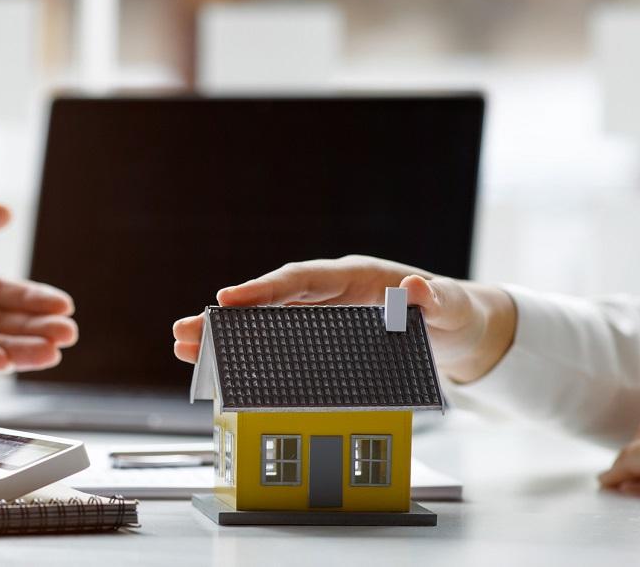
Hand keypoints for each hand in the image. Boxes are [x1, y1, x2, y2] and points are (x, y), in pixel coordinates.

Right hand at [169, 255, 516, 382]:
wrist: (455, 326)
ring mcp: (320, 313)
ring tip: (184, 346)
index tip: (227, 300)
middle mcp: (328, 291)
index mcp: (352, 276)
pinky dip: (246, 349)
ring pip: (263, 321)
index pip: (299, 279)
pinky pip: (275, 339)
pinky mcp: (318, 334)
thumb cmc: (450, 312)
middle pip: (268, 301)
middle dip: (225, 316)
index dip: (262, 289)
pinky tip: (216, 363)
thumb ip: (432, 299)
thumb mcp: (450, 307)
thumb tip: (412, 288)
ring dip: (225, 335)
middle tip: (185, 329)